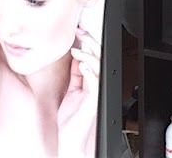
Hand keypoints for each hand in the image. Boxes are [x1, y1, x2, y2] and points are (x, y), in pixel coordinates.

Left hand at [57, 27, 100, 156]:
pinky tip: (81, 65)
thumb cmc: (71, 120)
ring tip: (77, 49)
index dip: (87, 41)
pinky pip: (96, 81)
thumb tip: (74, 57)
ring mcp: (97, 92)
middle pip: (99, 57)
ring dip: (88, 55)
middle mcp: (97, 84)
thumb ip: (75, 75)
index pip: (93, 56)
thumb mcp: (71, 91)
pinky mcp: (94, 100)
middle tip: (80, 32)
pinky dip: (89, 71)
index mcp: (92, 81)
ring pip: (100, 66)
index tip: (78, 31)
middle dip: (90, 42)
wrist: (71, 140)